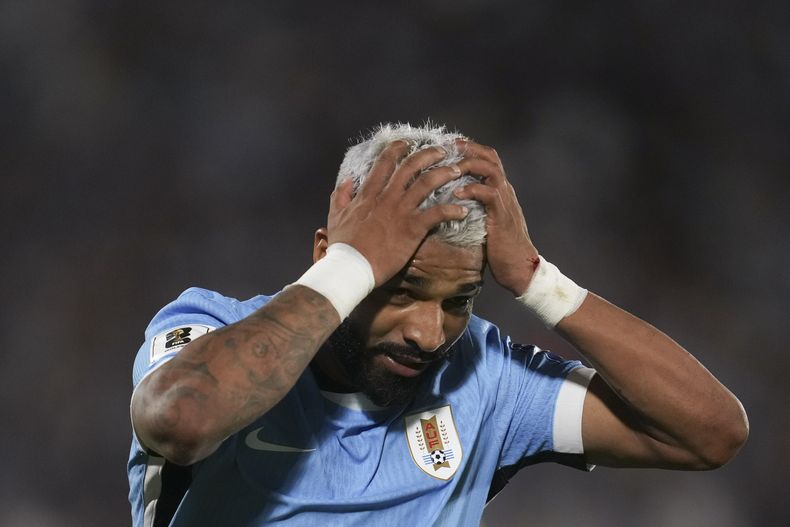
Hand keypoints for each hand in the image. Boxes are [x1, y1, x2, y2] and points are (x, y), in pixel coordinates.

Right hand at [327, 140, 468, 285]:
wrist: (351, 268)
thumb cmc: (343, 246)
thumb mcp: (336, 216)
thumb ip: (341, 196)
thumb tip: (346, 180)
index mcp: (368, 194)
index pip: (384, 163)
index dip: (396, 149)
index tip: (406, 143)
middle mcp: (387, 198)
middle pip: (410, 167)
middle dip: (428, 154)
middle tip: (441, 151)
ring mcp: (400, 212)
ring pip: (427, 183)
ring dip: (444, 173)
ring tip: (456, 170)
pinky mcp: (412, 229)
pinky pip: (437, 214)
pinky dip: (452, 210)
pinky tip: (463, 211)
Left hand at [453, 140, 539, 295]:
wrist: (520, 267)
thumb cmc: (500, 248)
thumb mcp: (486, 221)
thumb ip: (475, 208)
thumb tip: (453, 202)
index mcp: (500, 190)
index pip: (488, 159)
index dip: (470, 148)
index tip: (451, 145)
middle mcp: (505, 190)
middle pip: (490, 157)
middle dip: (468, 148)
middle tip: (448, 146)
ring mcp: (505, 201)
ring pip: (490, 170)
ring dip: (469, 164)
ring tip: (450, 167)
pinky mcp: (502, 215)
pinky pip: (488, 194)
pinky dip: (472, 189)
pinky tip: (457, 193)